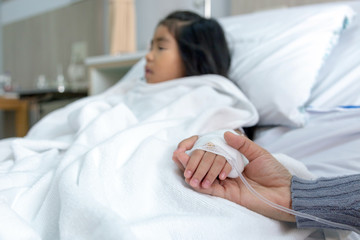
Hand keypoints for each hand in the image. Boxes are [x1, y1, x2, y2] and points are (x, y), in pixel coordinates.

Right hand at [175, 132, 294, 221]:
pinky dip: (198, 182)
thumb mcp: (259, 152)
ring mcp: (224, 182)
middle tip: (178, 153)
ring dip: (190, 168)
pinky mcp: (226, 193)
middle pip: (203, 162)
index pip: (210, 151)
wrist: (284, 192)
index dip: (197, 146)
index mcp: (231, 158)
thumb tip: (226, 133)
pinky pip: (208, 188)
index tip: (186, 144)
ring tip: (179, 159)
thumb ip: (242, 144)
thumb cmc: (274, 171)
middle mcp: (225, 170)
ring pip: (202, 175)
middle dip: (190, 158)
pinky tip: (188, 175)